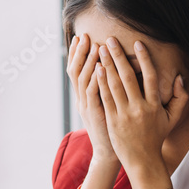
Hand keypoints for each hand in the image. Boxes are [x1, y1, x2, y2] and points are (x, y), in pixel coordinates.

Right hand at [67, 33, 118, 169]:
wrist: (109, 153)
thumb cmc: (112, 129)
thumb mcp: (106, 106)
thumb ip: (106, 88)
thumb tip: (110, 69)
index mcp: (84, 96)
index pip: (77, 70)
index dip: (77, 54)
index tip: (81, 37)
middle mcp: (82, 99)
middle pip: (76, 71)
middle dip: (79, 52)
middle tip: (84, 35)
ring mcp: (87, 107)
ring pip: (83, 80)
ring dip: (88, 62)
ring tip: (94, 45)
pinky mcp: (95, 115)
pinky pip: (92, 94)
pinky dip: (95, 80)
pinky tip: (100, 67)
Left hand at [96, 37, 188, 188]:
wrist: (142, 160)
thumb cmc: (156, 137)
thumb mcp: (172, 119)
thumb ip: (180, 98)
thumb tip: (179, 78)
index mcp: (155, 106)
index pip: (150, 77)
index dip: (144, 59)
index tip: (137, 43)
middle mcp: (140, 108)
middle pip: (128, 77)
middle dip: (119, 56)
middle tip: (111, 40)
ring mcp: (125, 114)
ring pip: (114, 85)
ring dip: (107, 65)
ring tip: (101, 49)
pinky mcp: (113, 120)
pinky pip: (106, 98)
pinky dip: (101, 82)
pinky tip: (96, 69)